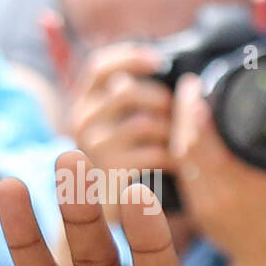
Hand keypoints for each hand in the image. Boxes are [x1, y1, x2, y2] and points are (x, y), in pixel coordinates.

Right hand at [66, 44, 173, 176]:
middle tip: (178, 114)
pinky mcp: (111, 172)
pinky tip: (180, 164)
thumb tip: (167, 64)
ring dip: (172, 131)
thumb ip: (135, 94)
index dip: (130, 57)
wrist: (114, 208)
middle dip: (161, 99)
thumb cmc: (129, 159)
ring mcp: (94, 147)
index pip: (99, 66)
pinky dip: (174, 157)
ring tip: (182, 142)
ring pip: (144, 123)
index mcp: (86, 101)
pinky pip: (153, 154)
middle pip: (126, 91)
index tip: (159, 60)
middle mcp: (82, 120)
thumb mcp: (125, 122)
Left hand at [169, 74, 265, 265]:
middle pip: (187, 147)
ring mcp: (203, 206)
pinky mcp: (195, 209)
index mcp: (242, 188)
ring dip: (178, 128)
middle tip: (188, 86)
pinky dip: (181, 147)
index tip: (196, 88)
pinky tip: (183, 130)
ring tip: (185, 102)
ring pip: (180, 159)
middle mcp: (218, 197)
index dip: (195, 113)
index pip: (206, 143)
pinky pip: (182, 172)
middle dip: (183, 113)